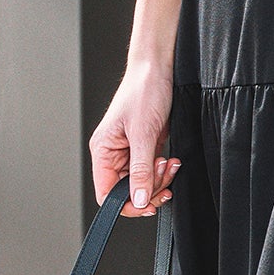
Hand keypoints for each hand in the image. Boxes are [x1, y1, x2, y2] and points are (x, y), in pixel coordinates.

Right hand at [89, 59, 180, 217]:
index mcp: (102, 150)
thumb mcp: (143, 134)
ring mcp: (129, 151)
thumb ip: (140, 170)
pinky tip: (171, 160)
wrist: (158, 70)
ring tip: (169, 163)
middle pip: (127, 190)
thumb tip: (138, 200)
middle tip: (162, 172)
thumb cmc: (143, 90)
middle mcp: (113, 153)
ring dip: (159, 179)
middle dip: (149, 187)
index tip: (147, 204)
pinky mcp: (145, 147)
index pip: (106, 192)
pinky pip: (152, 170)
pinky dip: (163, 170)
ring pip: (142, 182)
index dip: (126, 204)